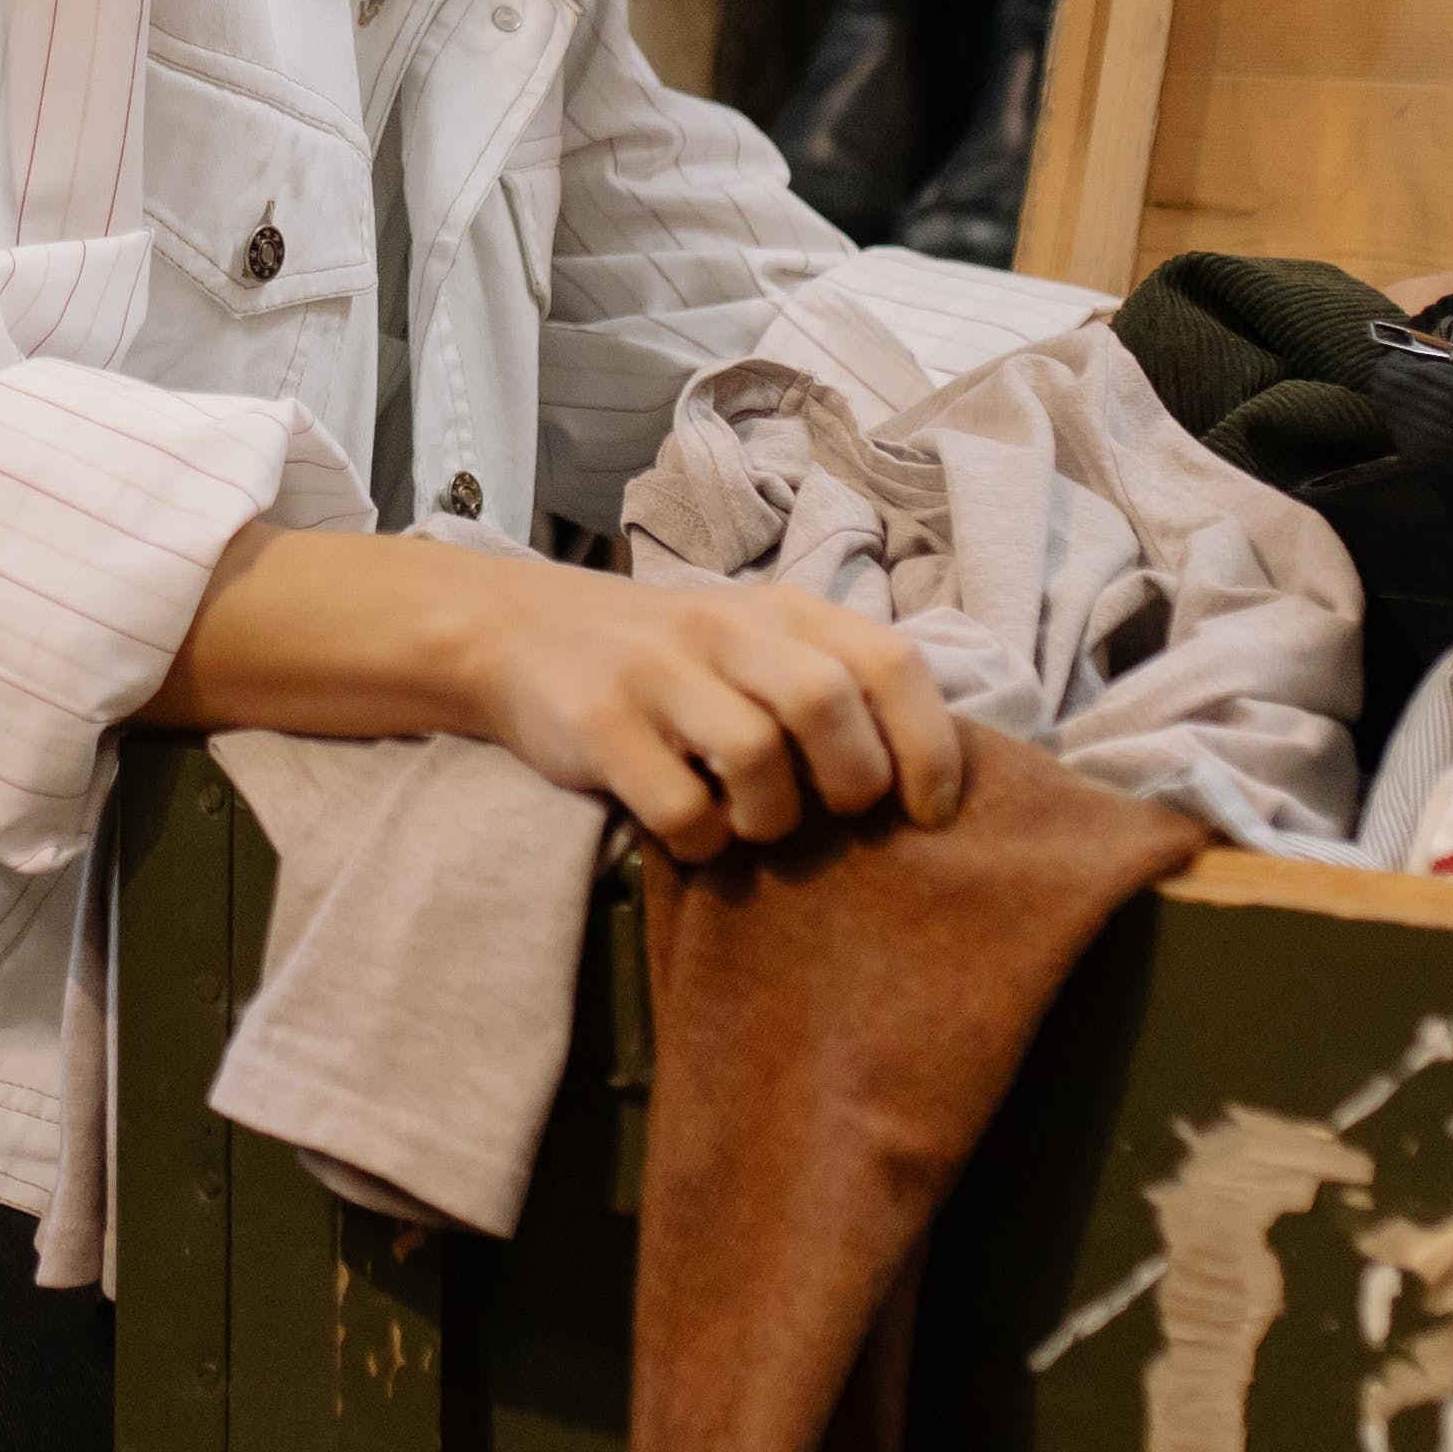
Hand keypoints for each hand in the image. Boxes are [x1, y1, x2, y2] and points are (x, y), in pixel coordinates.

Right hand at [447, 551, 966, 867]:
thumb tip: (923, 770)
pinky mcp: (601, 724)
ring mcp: (659, 674)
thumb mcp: (756, 639)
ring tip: (754, 825)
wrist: (521, 632)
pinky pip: (680, 806)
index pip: (890, 662)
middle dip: (850, 782)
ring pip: (756, 756)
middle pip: (826, 703)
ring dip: (772, 819)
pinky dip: (703, 842)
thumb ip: (831, 680)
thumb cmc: (670, 656)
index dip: (928, 746)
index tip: (931, 811)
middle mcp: (726, 630)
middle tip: (832, 813)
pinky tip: (694, 834)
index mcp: (785, 609)